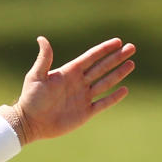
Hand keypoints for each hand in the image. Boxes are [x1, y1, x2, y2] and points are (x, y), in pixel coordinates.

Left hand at [14, 36, 135, 143]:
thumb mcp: (36, 76)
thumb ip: (44, 59)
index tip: (118, 41)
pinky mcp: (85, 113)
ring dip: (118, 74)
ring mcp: (83, 98)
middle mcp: (78, 83)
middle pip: (102, 67)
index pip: (90, 57)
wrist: (29, 123)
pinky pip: (103, 103)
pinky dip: (114, 98)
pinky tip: (124, 89)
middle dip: (117, 58)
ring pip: (105, 83)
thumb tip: (41, 38)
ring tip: (131, 64)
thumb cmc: (30, 99)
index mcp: (69, 72)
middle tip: (132, 47)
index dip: (104, 49)